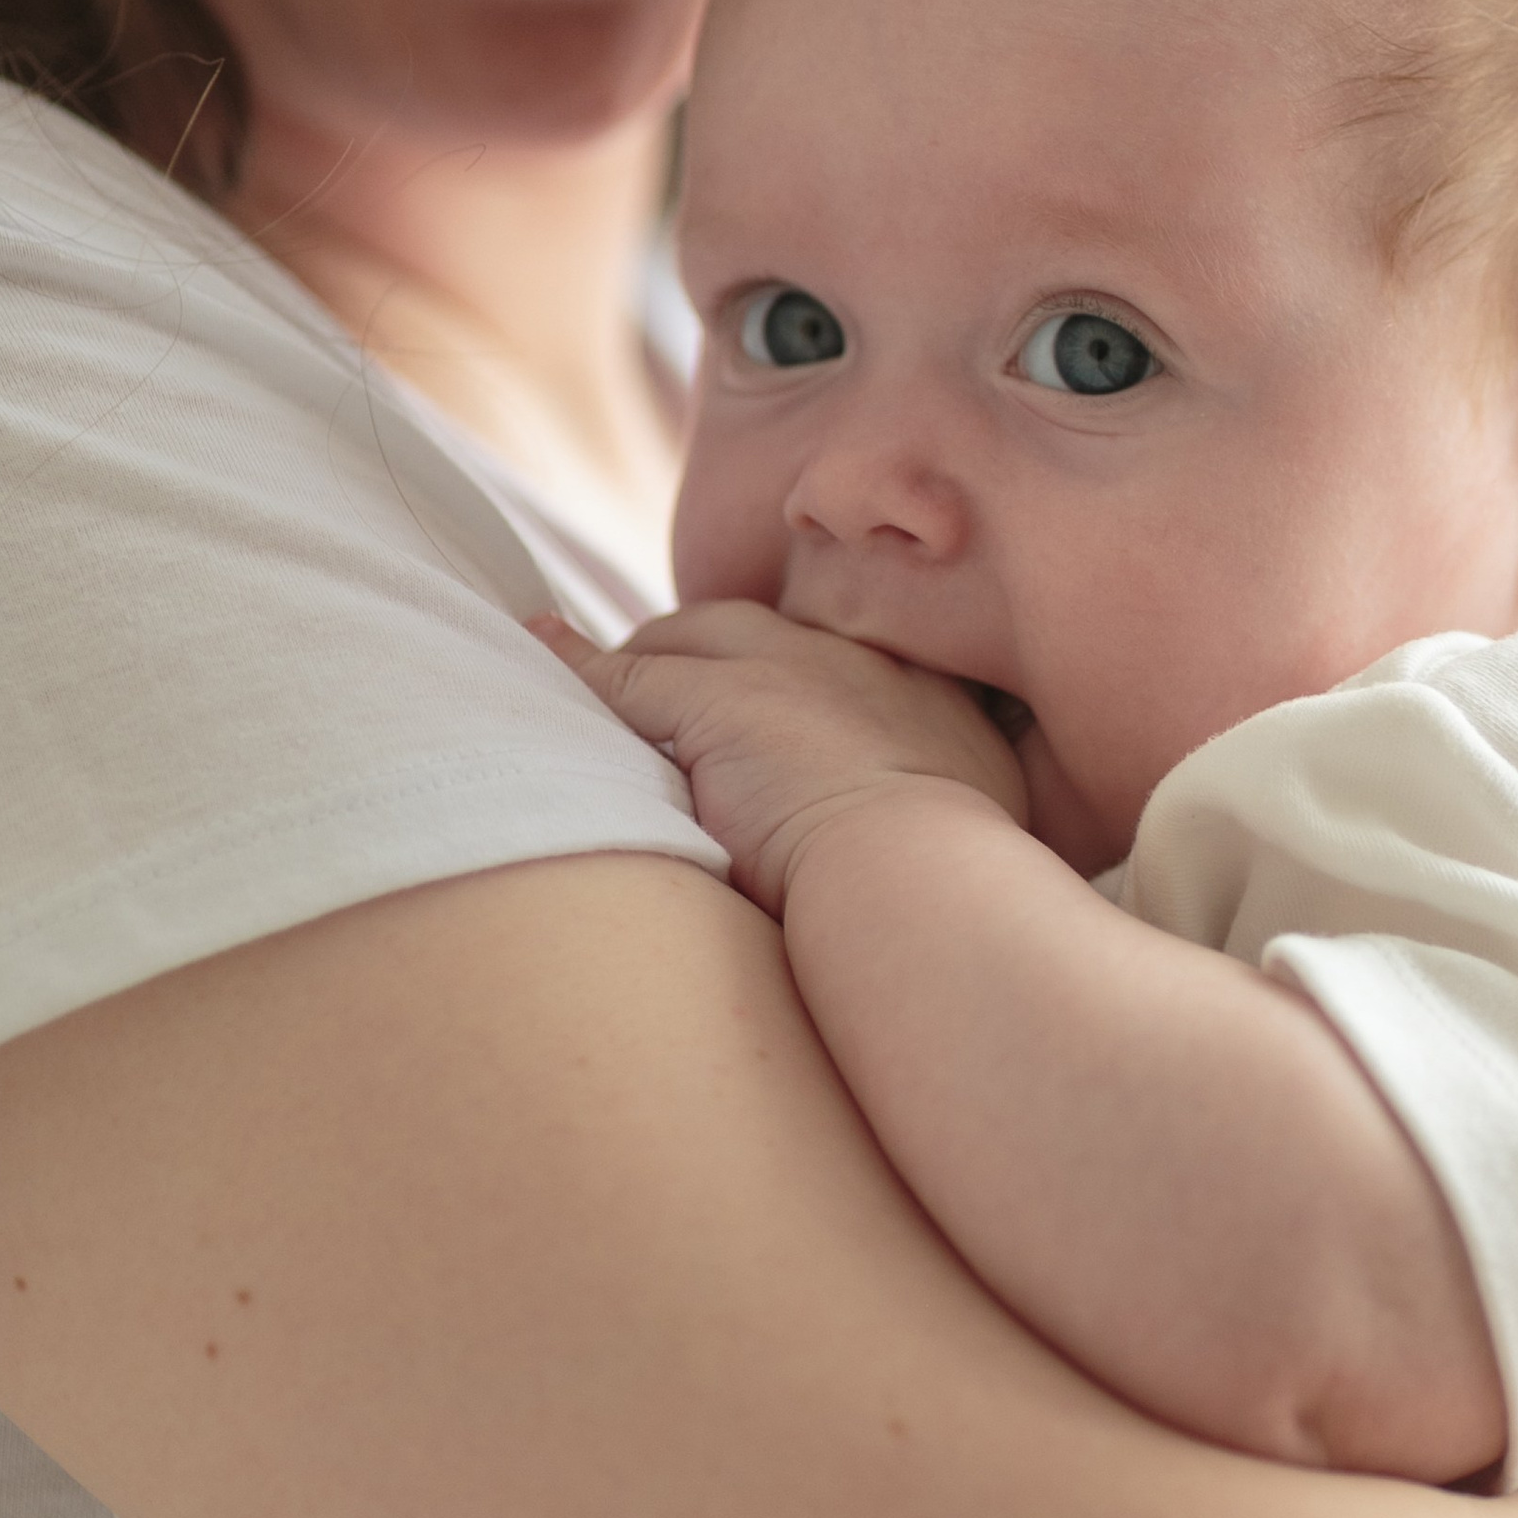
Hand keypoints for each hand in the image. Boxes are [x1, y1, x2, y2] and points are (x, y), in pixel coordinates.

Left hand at [535, 600, 1026, 910]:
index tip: (762, 706)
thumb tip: (944, 830)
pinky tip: (541, 665)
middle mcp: (856, 662)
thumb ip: (945, 801)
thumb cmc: (949, 885)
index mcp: (926, 696)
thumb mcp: (976, 823)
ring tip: (592, 677)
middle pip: (756, 632)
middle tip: (659, 689)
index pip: (837, 658)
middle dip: (702, 652)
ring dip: (643, 661)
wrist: (920, 880)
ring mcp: (787, 671)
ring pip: (687, 641)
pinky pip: (628, 679)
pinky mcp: (719, 699)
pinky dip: (581, 673)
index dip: (785, 675)